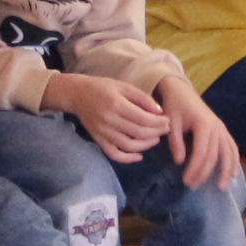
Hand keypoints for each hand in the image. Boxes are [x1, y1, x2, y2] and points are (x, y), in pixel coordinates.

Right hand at [46, 71, 166, 163]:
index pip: (143, 119)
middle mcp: (109, 120)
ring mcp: (103, 132)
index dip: (159, 122)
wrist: (77, 95)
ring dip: (146, 145)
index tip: (168, 121)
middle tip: (166, 129)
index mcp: (116, 104)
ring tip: (156, 139)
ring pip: (129, 145)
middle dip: (156, 132)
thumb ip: (142, 98)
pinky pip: (114, 154)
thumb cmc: (103, 87)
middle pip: (138, 133)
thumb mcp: (123, 87)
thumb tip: (160, 112)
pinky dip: (128, 158)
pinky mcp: (98, 140)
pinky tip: (139, 155)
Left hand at [156, 75, 241, 190]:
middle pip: (214, 155)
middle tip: (193, 187)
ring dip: (227, 171)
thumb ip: (175, 141)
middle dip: (205, 173)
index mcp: (203, 125)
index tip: (186, 181)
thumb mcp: (171, 123)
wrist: (182, 91)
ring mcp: (222, 128)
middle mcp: (216, 127)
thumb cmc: (175, 107)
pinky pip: (232, 147)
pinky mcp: (223, 130)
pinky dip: (234, 160)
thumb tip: (180, 162)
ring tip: (223, 187)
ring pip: (228, 152)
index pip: (202, 152)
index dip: (195, 169)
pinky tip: (234, 173)